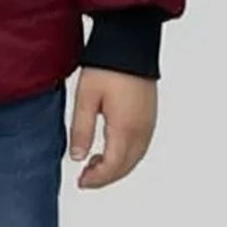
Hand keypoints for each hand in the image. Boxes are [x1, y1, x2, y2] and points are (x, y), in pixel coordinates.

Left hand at [68, 67, 156, 188]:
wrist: (130, 43)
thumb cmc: (107, 67)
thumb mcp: (86, 98)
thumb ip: (81, 129)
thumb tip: (77, 158)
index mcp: (125, 129)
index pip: (113, 167)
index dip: (97, 179)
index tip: (82, 182)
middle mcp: (142, 131)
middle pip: (126, 167)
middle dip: (106, 177)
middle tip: (86, 177)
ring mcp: (149, 123)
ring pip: (135, 158)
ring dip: (117, 167)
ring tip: (94, 164)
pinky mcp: (150, 115)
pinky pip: (140, 146)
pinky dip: (126, 155)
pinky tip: (112, 148)